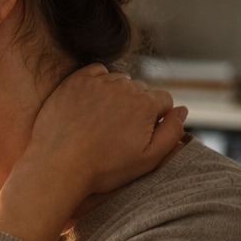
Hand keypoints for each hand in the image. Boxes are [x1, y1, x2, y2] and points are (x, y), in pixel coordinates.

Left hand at [29, 63, 186, 197]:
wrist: (58, 166)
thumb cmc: (104, 168)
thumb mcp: (148, 159)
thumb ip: (172, 133)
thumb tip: (182, 110)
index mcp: (145, 104)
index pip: (164, 100)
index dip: (156, 118)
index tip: (139, 134)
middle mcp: (124, 87)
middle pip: (141, 90)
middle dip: (136, 106)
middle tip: (118, 131)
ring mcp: (98, 82)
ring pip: (119, 81)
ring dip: (117, 94)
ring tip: (103, 120)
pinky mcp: (75, 81)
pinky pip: (96, 72)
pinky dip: (98, 82)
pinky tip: (91, 103)